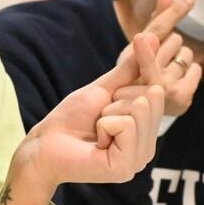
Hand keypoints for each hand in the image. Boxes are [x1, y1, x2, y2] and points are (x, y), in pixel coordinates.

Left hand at [17, 30, 166, 191]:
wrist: (44, 145)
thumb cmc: (72, 119)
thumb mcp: (105, 89)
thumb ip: (131, 69)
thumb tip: (154, 38)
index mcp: (146, 129)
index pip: (159, 87)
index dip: (149, 63)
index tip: (141, 37)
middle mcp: (148, 146)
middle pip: (153, 96)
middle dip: (119, 97)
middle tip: (100, 116)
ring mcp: (140, 159)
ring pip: (141, 108)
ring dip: (109, 112)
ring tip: (97, 130)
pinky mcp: (126, 166)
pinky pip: (127, 125)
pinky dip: (105, 125)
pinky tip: (96, 143)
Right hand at [120, 0, 200, 116]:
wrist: (140, 113)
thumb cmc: (137, 74)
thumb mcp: (139, 46)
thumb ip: (156, 18)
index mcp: (128, 59)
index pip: (156, 32)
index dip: (172, 14)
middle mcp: (145, 75)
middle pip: (175, 39)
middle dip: (170, 45)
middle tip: (158, 61)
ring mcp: (165, 89)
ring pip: (187, 53)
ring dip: (180, 58)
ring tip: (166, 71)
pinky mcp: (183, 99)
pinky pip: (197, 69)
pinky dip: (190, 72)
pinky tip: (176, 81)